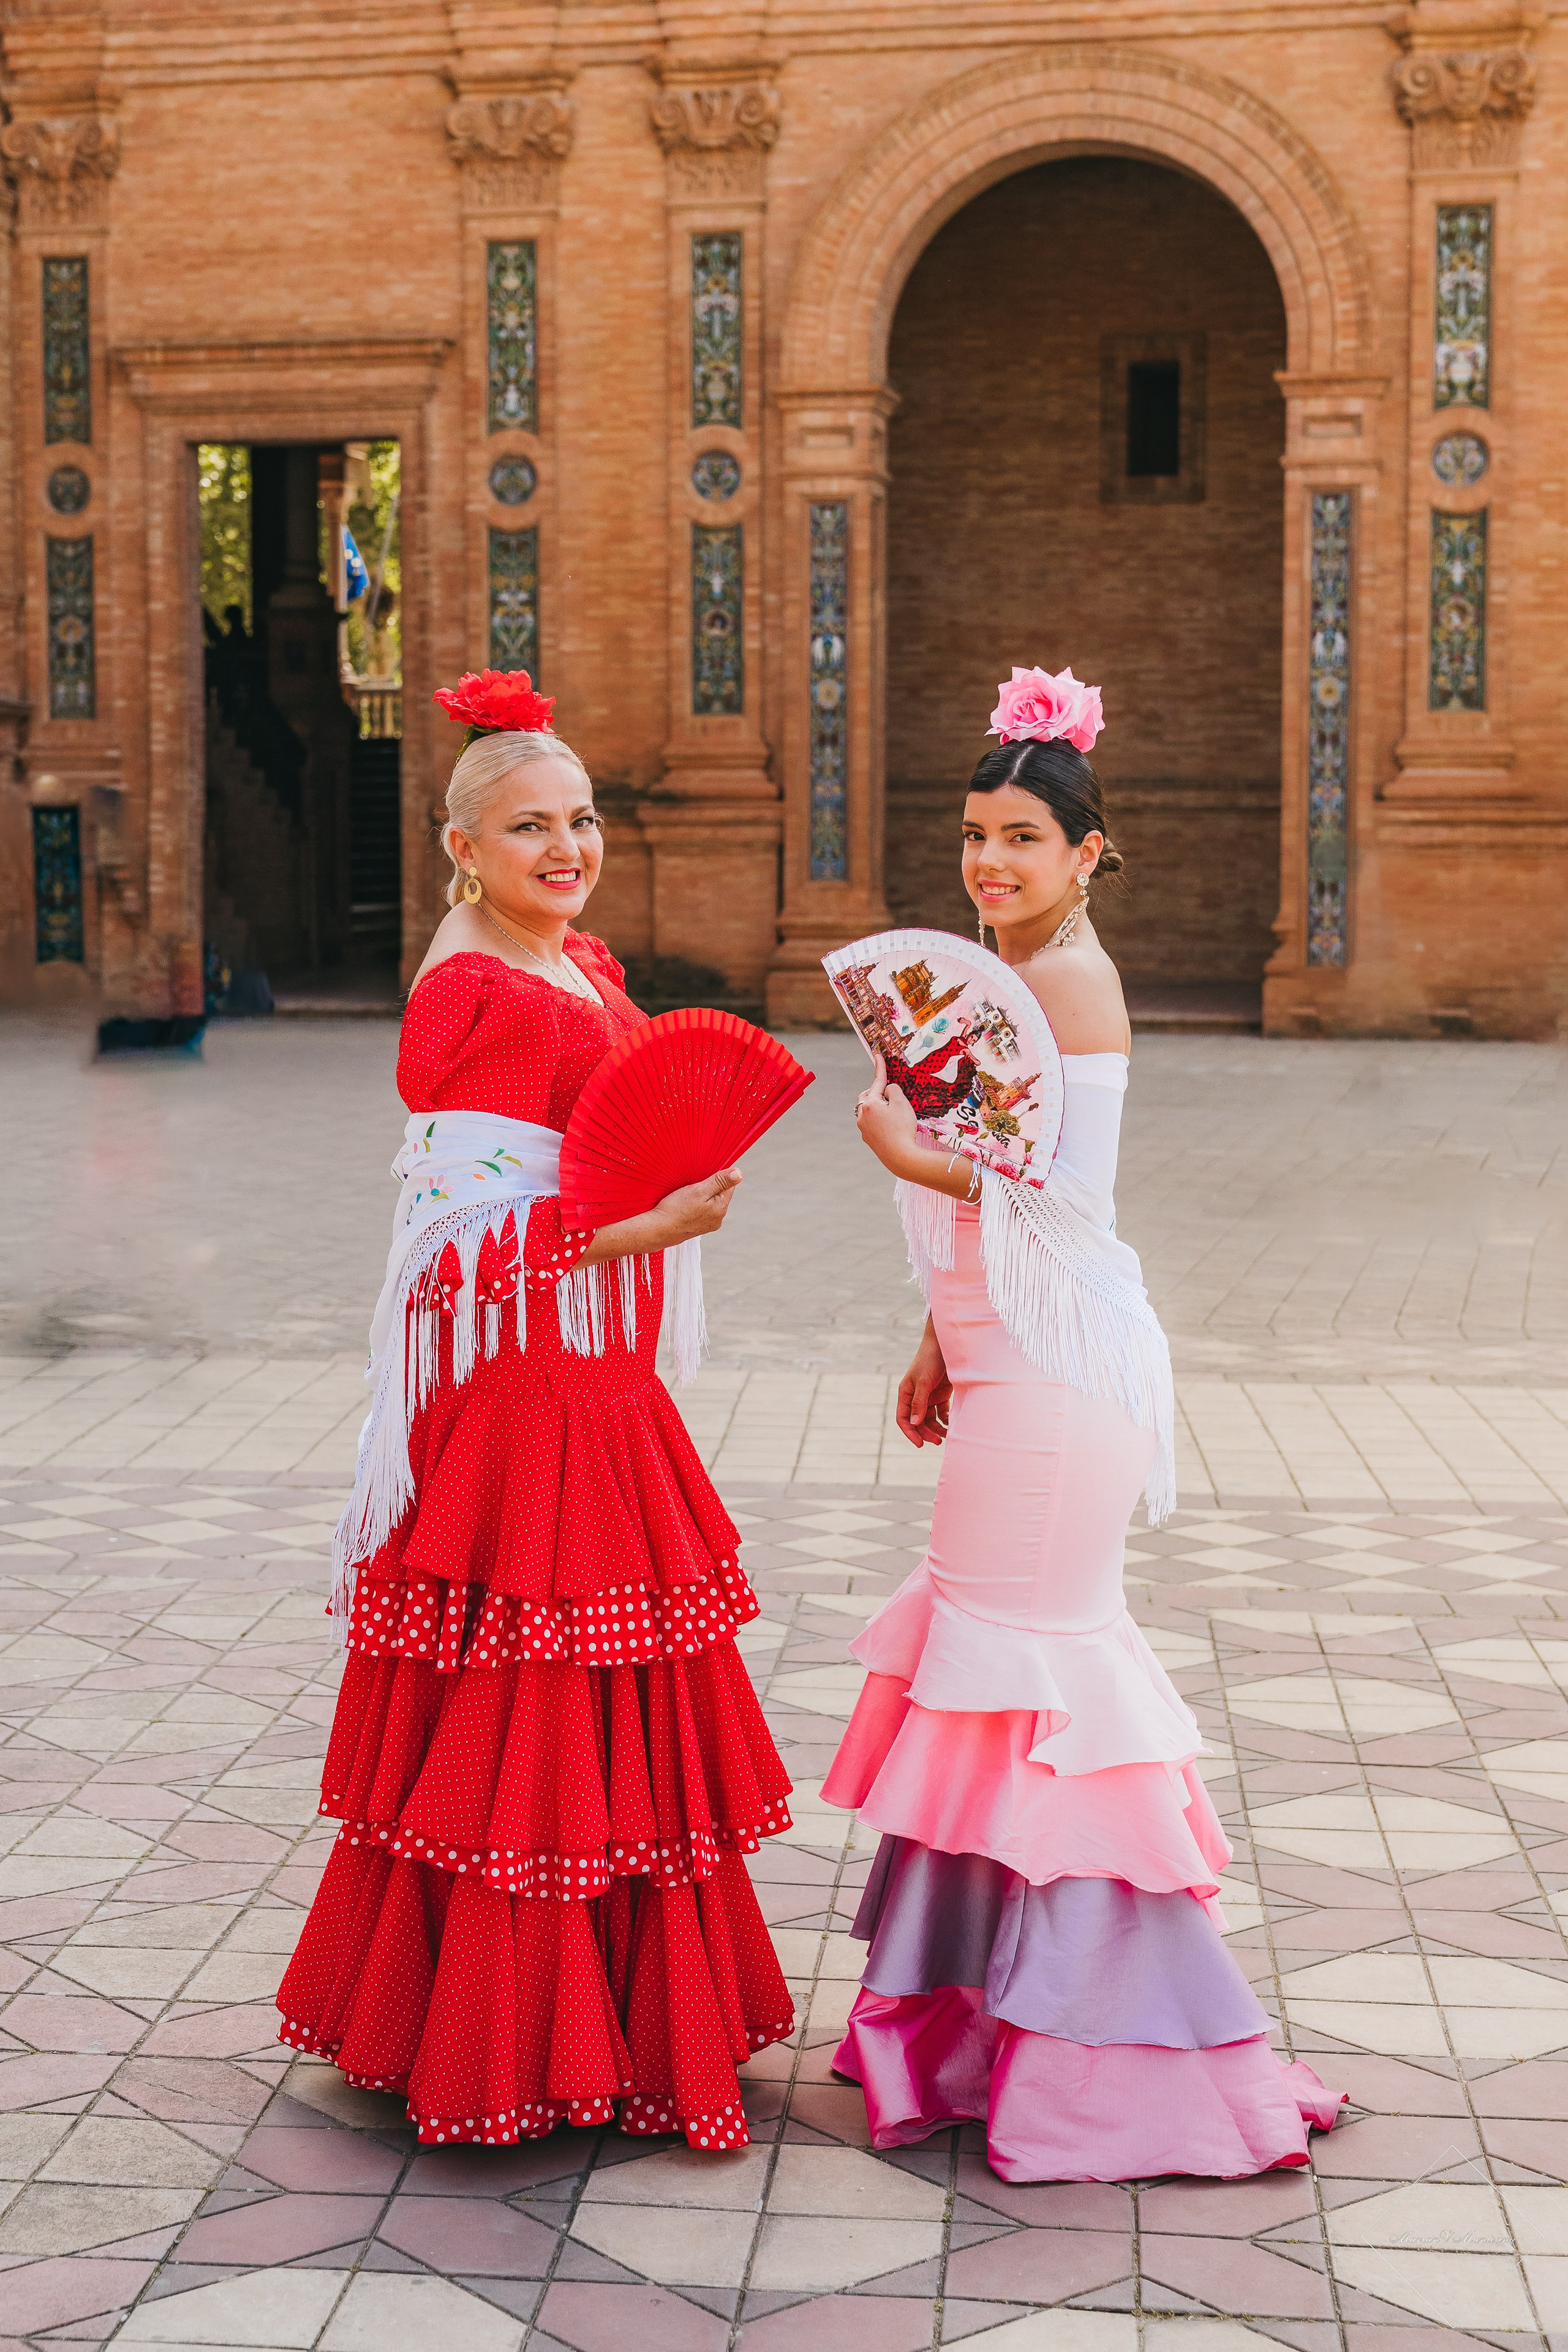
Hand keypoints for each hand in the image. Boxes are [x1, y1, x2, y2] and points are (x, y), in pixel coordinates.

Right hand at [651, 1167, 741, 1244]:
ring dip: (701, 1196)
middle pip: (719, 1194)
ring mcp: (707, 1225)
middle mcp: (717, 1219)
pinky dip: (694, 1205)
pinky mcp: (697, 1228)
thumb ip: (720, 1182)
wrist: (657, 1230)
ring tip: (686, 1196)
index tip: (703, 1175)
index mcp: (720, 1208)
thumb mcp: (699, 1191)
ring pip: (709, 1203)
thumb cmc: (676, 1209)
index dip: (718, 1177)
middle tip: (692, 1185)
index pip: (728, 1186)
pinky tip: (683, 1205)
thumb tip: (739, 1174)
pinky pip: (701, 1211)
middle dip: (709, 1187)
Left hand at [854, 1055, 919, 1171]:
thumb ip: (894, 1090)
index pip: (877, 1082)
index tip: (877, 1056)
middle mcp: (862, 1116)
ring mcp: (864, 1129)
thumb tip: (887, 1090)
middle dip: (876, 1092)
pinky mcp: (869, 1140)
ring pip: (867, 1111)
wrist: (901, 1157)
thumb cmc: (903, 1129)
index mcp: (870, 1104)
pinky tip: (891, 1126)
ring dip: (877, 1108)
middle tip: (889, 1094)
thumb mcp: (902, 1103)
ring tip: (892, 1113)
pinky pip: (871, 1124)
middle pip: (867, 1097)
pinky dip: (879, 1120)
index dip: (879, 1068)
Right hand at [896, 1330, 951, 1447]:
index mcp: (905, 1393)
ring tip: (947, 1435)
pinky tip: (951, 1424)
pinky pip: (941, 1412)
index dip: (910, 1432)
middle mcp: (915, 1396)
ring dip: (937, 1428)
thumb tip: (914, 1423)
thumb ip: (918, 1403)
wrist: (946, 1345)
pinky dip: (945, 1420)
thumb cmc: (930, 1360)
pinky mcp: (941, 1394)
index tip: (920, 1444)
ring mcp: (928, 1396)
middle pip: (918, 1421)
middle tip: (938, 1441)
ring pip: (930, 1419)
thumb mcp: (923, 1382)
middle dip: (926, 1432)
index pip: (903, 1418)